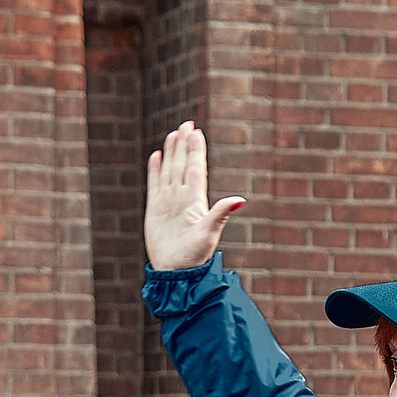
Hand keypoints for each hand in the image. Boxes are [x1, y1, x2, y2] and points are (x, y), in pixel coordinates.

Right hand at [144, 123, 248, 270]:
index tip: (196, 132)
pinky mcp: (155, 210)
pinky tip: (157, 156)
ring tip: (173, 134)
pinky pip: (154, 184)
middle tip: (187, 124)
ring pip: (169, 170)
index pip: (195, 169)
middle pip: (182, 164)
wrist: (175, 273)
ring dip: (171, 152)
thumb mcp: (209, 233)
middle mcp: (182, 198)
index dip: (195, 151)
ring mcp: (168, 203)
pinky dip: (155, 170)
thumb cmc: (195, 256)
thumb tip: (241, 199)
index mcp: (195, 200)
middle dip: (184, 144)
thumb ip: (222, 214)